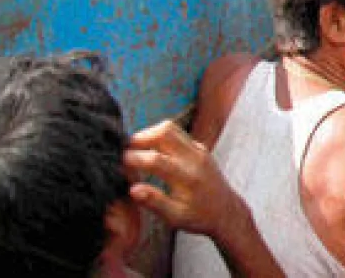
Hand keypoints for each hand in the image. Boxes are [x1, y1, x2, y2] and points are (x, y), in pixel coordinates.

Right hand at [124, 121, 248, 238]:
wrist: (226, 211)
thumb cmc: (199, 217)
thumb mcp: (174, 217)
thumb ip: (154, 202)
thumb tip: (133, 189)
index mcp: (187, 177)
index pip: (155, 160)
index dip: (133, 158)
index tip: (118, 163)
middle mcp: (195, 158)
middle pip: (164, 133)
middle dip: (140, 138)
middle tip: (124, 150)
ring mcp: (199, 150)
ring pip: (171, 128)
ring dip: (150, 133)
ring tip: (135, 148)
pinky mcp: (201, 148)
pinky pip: (179, 133)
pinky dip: (161, 136)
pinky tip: (151, 148)